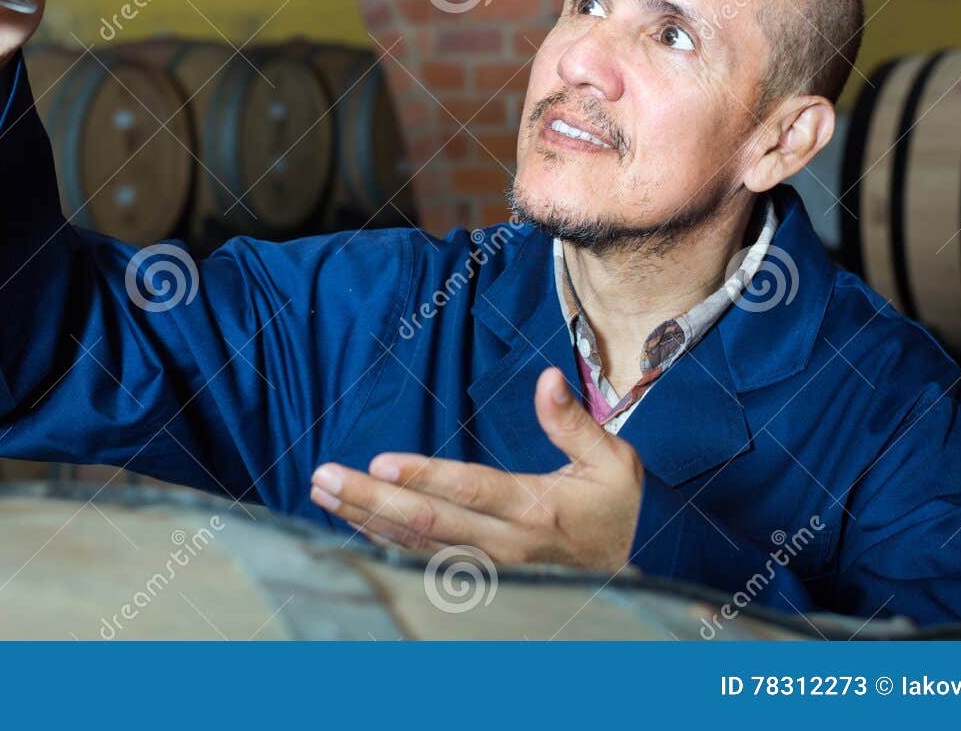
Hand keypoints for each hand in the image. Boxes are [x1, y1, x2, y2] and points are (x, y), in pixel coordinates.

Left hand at [309, 367, 644, 570]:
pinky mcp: (476, 580)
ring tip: (322, 492)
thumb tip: (546, 378)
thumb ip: (573, 422)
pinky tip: (350, 521)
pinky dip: (380, 542)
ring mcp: (487, 569)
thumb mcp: (614, 462)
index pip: (470, 491)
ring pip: (414, 546)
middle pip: (427, 522)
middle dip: (370, 497)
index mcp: (536, 510)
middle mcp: (505, 546)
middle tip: (324, 477)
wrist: (638, 581)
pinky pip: (419, 563)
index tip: (379, 460)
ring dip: (364, 517)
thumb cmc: (618, 511)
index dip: (423, 475)